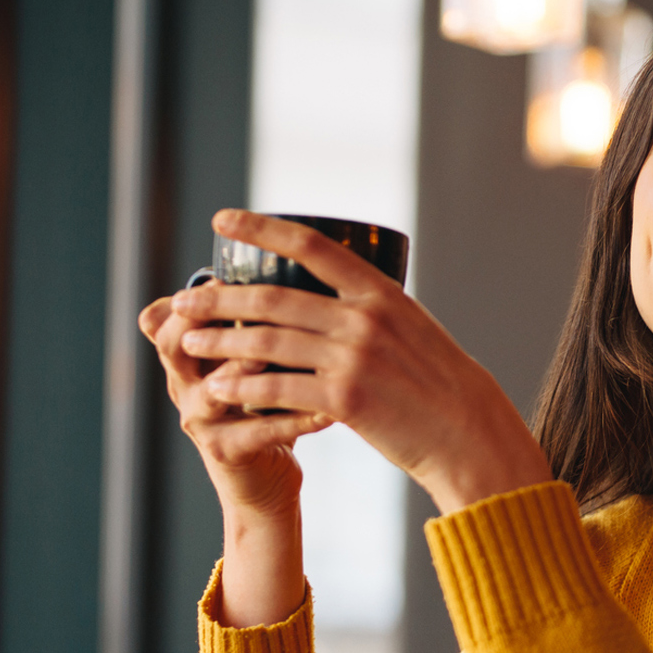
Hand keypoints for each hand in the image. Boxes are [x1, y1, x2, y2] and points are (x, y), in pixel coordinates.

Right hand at [140, 289, 329, 522]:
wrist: (266, 477)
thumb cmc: (268, 405)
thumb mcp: (256, 358)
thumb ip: (261, 319)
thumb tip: (297, 255)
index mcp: (190, 355)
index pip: (169, 315)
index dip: (191, 295)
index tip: (223, 273)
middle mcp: (186, 383)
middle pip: (174, 344)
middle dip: (205, 321)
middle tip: (248, 304)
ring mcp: (202, 420)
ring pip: (214, 388)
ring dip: (246, 368)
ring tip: (284, 354)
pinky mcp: (227, 451)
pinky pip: (258, 432)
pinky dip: (294, 420)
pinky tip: (327, 410)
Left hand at [168, 210, 552, 514]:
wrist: (469, 433)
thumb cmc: (440, 385)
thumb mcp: (413, 331)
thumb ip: (372, 312)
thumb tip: (330, 300)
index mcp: (381, 293)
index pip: (311, 244)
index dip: (262, 228)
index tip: (222, 219)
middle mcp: (365, 318)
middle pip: (274, 297)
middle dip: (220, 297)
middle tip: (184, 300)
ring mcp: (355, 358)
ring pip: (267, 342)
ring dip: (221, 341)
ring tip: (190, 342)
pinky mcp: (346, 400)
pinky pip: (279, 389)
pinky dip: (242, 388)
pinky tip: (219, 389)